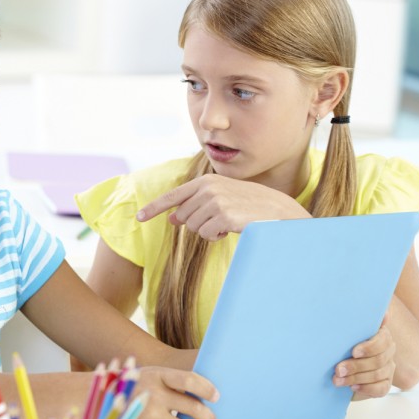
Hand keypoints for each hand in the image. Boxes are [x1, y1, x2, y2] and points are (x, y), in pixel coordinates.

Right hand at [126, 367, 218, 418]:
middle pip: (193, 408)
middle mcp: (154, 393)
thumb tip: (201, 395)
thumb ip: (172, 382)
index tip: (215, 397)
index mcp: (158, 375)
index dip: (207, 389)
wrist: (98, 397)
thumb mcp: (150, 375)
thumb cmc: (131, 385)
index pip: (190, 381)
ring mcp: (147, 413)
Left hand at [136, 175, 309, 240]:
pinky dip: (217, 236)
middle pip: (184, 218)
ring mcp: (216, 201)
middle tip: (222, 220)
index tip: (139, 217)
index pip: (174, 196)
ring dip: (209, 231)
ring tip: (230, 222)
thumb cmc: (251, 207)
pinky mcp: (224, 216)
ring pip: (193, 228)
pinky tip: (234, 228)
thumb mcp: (222, 200)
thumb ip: (197, 206)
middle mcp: (208, 188)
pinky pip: (206, 235)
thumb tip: (173, 218)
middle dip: (198, 224)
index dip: (154, 208)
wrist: (280, 212)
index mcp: (206, 181)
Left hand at [334, 320, 396, 399]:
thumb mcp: (346, 333)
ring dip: (355, 378)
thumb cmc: (343, 345)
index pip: (382, 341)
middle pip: (378, 360)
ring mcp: (388, 369)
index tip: (353, 352)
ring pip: (377, 375)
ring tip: (337, 379)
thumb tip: (380, 312)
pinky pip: (381, 389)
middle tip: (338, 369)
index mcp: (381, 336)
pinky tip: (353, 387)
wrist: (339, 365)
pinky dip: (366, 388)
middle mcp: (388, 351)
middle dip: (356, 366)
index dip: (369, 347)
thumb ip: (356, 322)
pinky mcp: (385, 384)